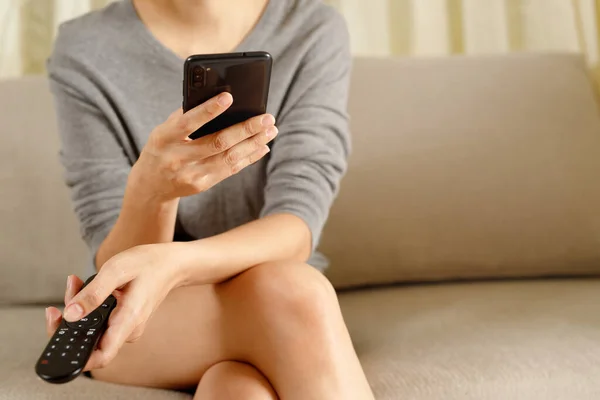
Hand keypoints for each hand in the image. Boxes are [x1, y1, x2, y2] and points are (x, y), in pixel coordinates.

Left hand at [45, 242, 187, 369]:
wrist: (171, 264)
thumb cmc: (148, 264)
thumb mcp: (117, 270)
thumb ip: (93, 294)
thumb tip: (70, 315)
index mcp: (128, 321)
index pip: (101, 356)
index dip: (77, 356)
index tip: (60, 335)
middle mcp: (128, 329)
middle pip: (90, 339)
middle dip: (71, 318)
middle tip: (69, 290)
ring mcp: (127, 326)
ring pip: (93, 327)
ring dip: (79, 307)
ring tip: (76, 282)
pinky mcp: (124, 320)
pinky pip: (101, 320)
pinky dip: (89, 305)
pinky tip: (86, 285)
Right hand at [130, 92, 277, 200]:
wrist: (151, 185)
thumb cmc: (163, 147)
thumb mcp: (165, 130)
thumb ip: (187, 116)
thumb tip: (221, 100)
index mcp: (164, 138)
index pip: (188, 122)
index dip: (209, 110)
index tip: (229, 97)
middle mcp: (176, 158)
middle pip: (217, 142)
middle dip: (246, 129)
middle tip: (267, 117)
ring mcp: (190, 175)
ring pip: (229, 158)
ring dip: (253, 143)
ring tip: (271, 130)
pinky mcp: (202, 185)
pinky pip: (230, 170)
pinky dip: (249, 157)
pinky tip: (262, 146)